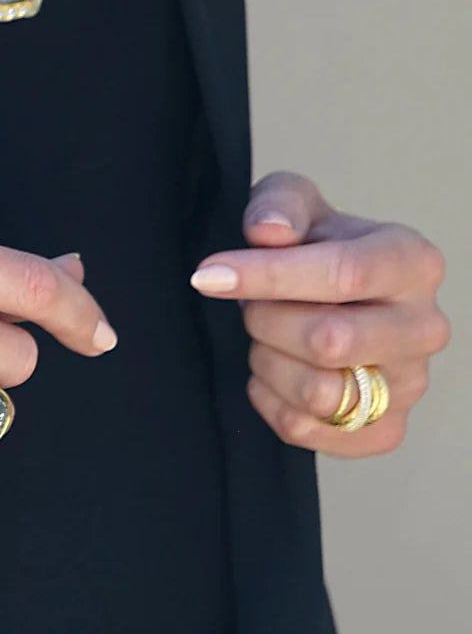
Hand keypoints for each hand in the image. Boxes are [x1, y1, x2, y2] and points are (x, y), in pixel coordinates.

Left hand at [189, 171, 449, 457]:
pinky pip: (307, 430)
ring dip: (268, 362)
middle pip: (329, 340)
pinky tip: (272, 372)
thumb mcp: (293, 204)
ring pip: (319, 393)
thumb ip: (278, 204)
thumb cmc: (313, 246)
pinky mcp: (383, 429)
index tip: (209, 276)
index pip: (343, 274)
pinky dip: (271, 402)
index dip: (268, 276)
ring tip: (267, 338)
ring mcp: (410, 384)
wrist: (330, 296)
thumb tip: (269, 231)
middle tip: (251, 308)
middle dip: (266, 321)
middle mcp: (424, 327)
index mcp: (412, 262)